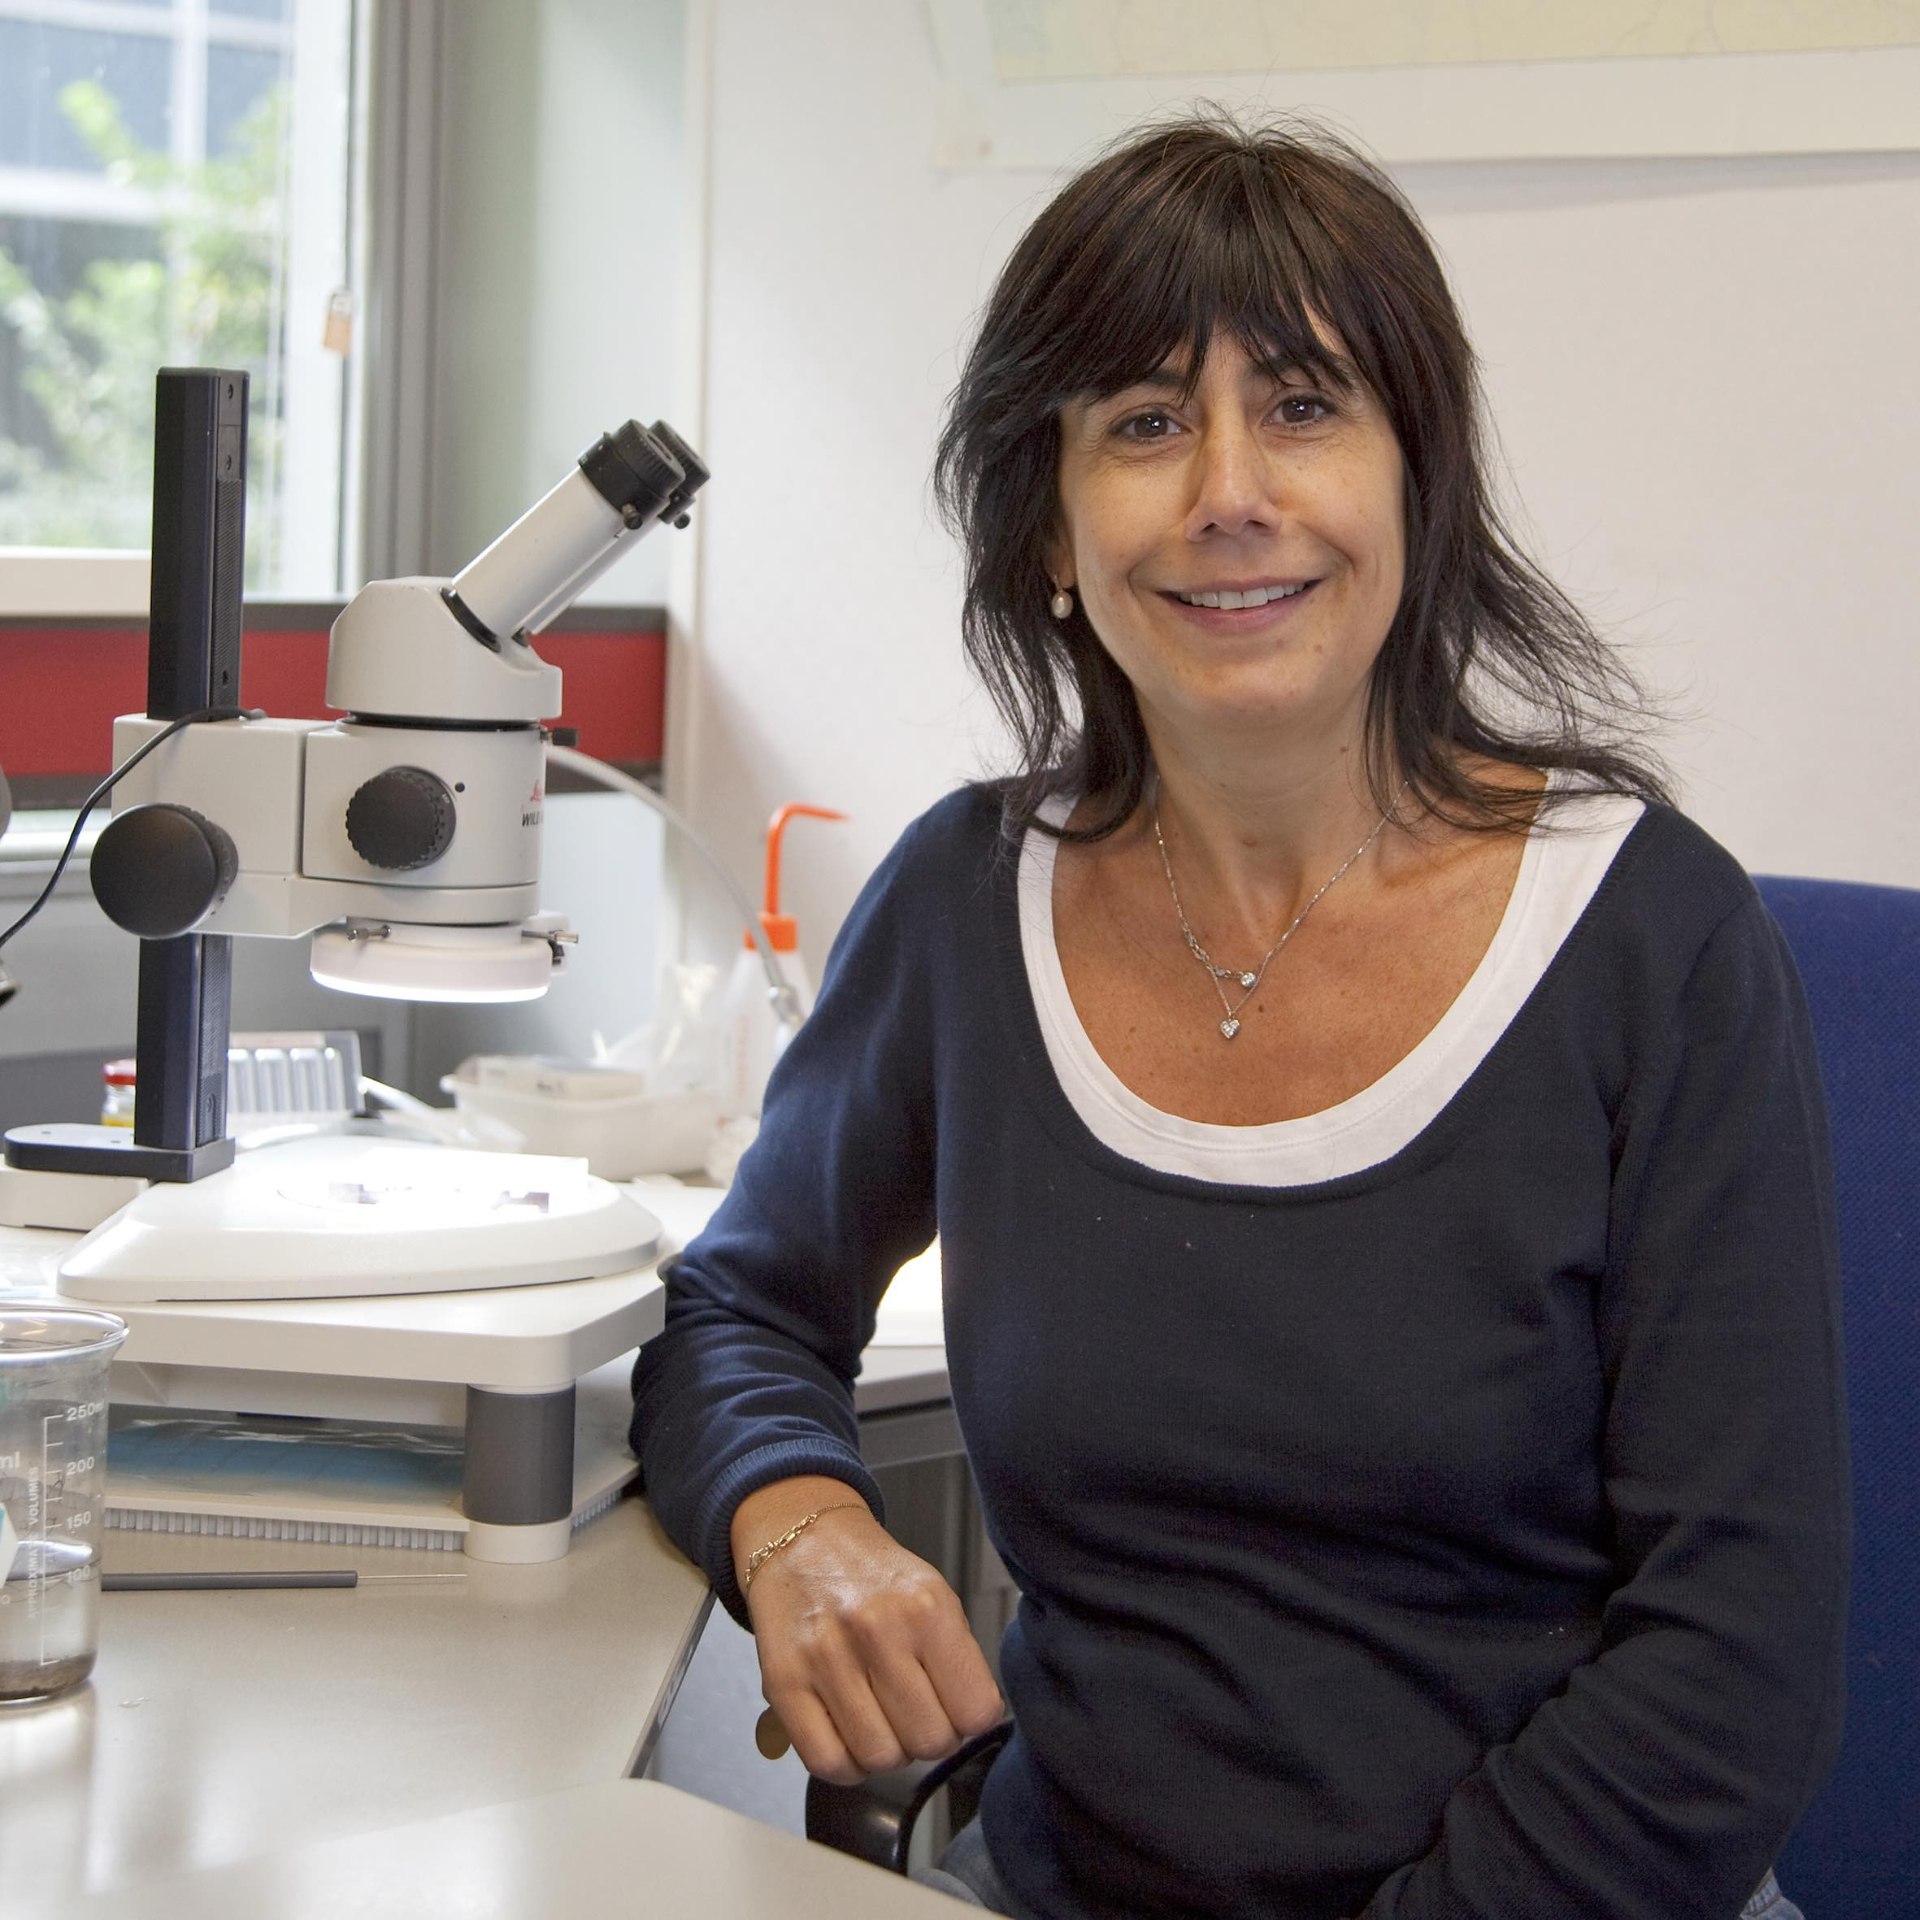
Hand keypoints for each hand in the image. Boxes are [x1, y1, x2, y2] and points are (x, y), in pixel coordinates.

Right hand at [734, 1475, 1005, 1784]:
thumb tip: (973, 1722)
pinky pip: (827, 1762)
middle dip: (931, 1736)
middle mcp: (877, 1629)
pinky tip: (851, 1736)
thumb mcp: (934, 1595)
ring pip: (881, 1758)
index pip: (975, 1710)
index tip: (960, 1708)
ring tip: (883, 1719)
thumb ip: (959, 1658)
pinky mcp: (783, 1683)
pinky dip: (847, 1765)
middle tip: (918, 1713)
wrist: (805, 1542)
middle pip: (929, 1740)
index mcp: (926, 1606)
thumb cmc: (873, 1576)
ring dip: (889, 1751)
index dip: (971, 1719)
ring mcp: (826, 1658)